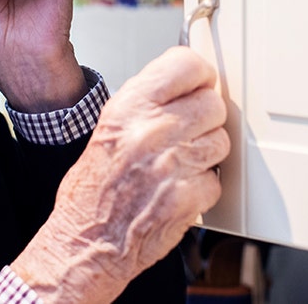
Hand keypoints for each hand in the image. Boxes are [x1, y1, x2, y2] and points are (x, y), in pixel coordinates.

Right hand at [11, 46, 230, 302]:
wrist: (87, 242)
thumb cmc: (93, 189)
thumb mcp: (109, 128)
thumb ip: (147, 103)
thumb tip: (185, 87)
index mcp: (129, 108)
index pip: (186, 64)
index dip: (200, 75)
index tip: (201, 84)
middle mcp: (151, 130)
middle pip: (211, 104)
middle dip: (205, 119)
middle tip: (188, 133)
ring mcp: (171, 163)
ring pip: (220, 141)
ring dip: (206, 154)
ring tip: (179, 164)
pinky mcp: (187, 196)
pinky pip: (216, 180)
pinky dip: (203, 189)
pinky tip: (179, 190)